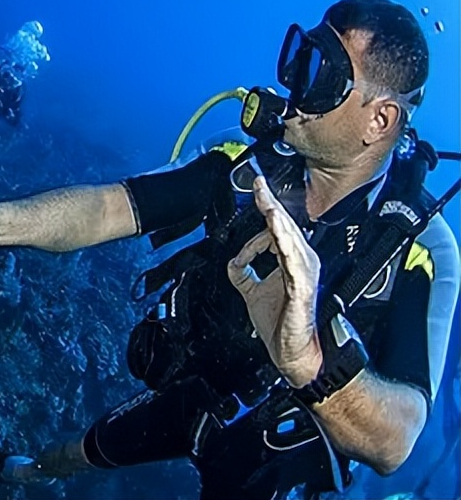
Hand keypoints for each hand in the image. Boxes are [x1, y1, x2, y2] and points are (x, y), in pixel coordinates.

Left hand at [226, 175, 322, 387]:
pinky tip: (276, 229)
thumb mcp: (251, 292)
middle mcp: (300, 263)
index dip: (265, 209)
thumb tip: (233, 260)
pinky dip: (284, 243)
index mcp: (291, 261)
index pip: (277, 228)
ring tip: (266, 199)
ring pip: (290, 239)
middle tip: (259, 182)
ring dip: (277, 218)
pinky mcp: (302, 288)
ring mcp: (303, 275)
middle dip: (271, 203)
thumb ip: (242, 273)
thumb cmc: (281, 323)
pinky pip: (293, 261)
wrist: (293, 353)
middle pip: (285, 227)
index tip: (256, 188)